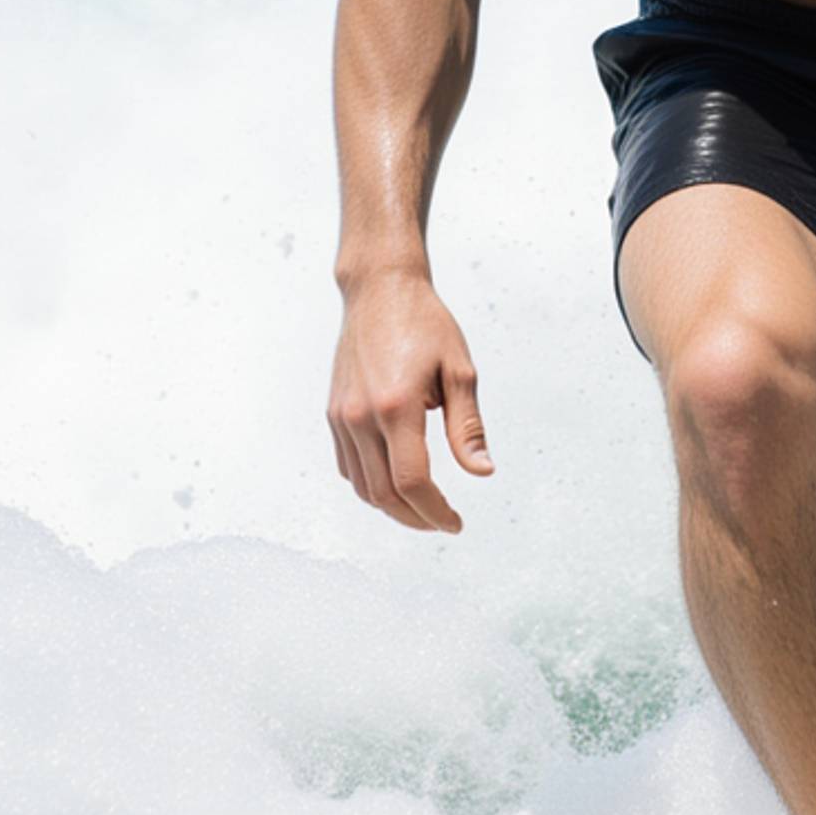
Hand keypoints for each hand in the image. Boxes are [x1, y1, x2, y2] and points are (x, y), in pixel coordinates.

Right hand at [327, 271, 492, 531]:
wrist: (379, 291)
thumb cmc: (425, 324)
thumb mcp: (459, 371)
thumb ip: (468, 426)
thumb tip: (482, 472)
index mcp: (396, 406)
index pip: (412, 481)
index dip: (435, 511)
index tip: (456, 523)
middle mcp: (360, 416)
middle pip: (383, 494)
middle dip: (416, 518)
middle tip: (443, 522)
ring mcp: (341, 416)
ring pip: (361, 486)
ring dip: (392, 507)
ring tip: (423, 509)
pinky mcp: (333, 413)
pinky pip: (348, 466)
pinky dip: (370, 486)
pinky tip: (395, 484)